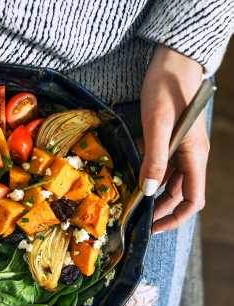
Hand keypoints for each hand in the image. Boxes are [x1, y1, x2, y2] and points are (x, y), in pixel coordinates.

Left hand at [140, 45, 208, 232]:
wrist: (172, 61)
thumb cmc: (167, 89)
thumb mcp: (158, 126)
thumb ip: (155, 159)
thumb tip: (150, 191)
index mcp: (194, 156)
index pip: (193, 200)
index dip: (175, 218)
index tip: (152, 227)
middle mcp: (190, 156)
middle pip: (178, 194)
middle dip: (158, 209)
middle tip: (132, 218)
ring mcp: (180, 148)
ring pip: (169, 181)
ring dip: (152, 194)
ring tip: (128, 203)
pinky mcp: (169, 139)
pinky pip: (161, 165)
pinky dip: (149, 176)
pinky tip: (131, 179)